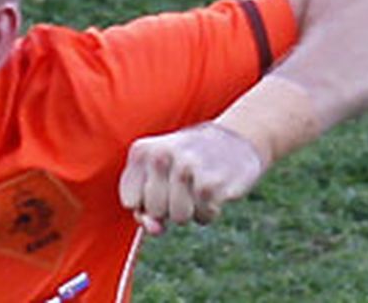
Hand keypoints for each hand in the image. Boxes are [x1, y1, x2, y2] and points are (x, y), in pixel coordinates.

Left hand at [117, 123, 265, 235]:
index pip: (130, 201)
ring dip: (191, 211)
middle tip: (185, 184)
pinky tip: (215, 191)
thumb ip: (146, 205)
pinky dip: (209, 212)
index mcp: (141, 151)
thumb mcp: (160, 174)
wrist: (237, 138)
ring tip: (199, 187)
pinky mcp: (210, 183)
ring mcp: (185, 168)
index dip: (146, 204)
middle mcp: (160, 156)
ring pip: (178, 218)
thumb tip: (154, 229)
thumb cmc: (189, 161)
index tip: (161, 187)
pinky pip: (202, 217)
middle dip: (170, 208)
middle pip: (154, 211)